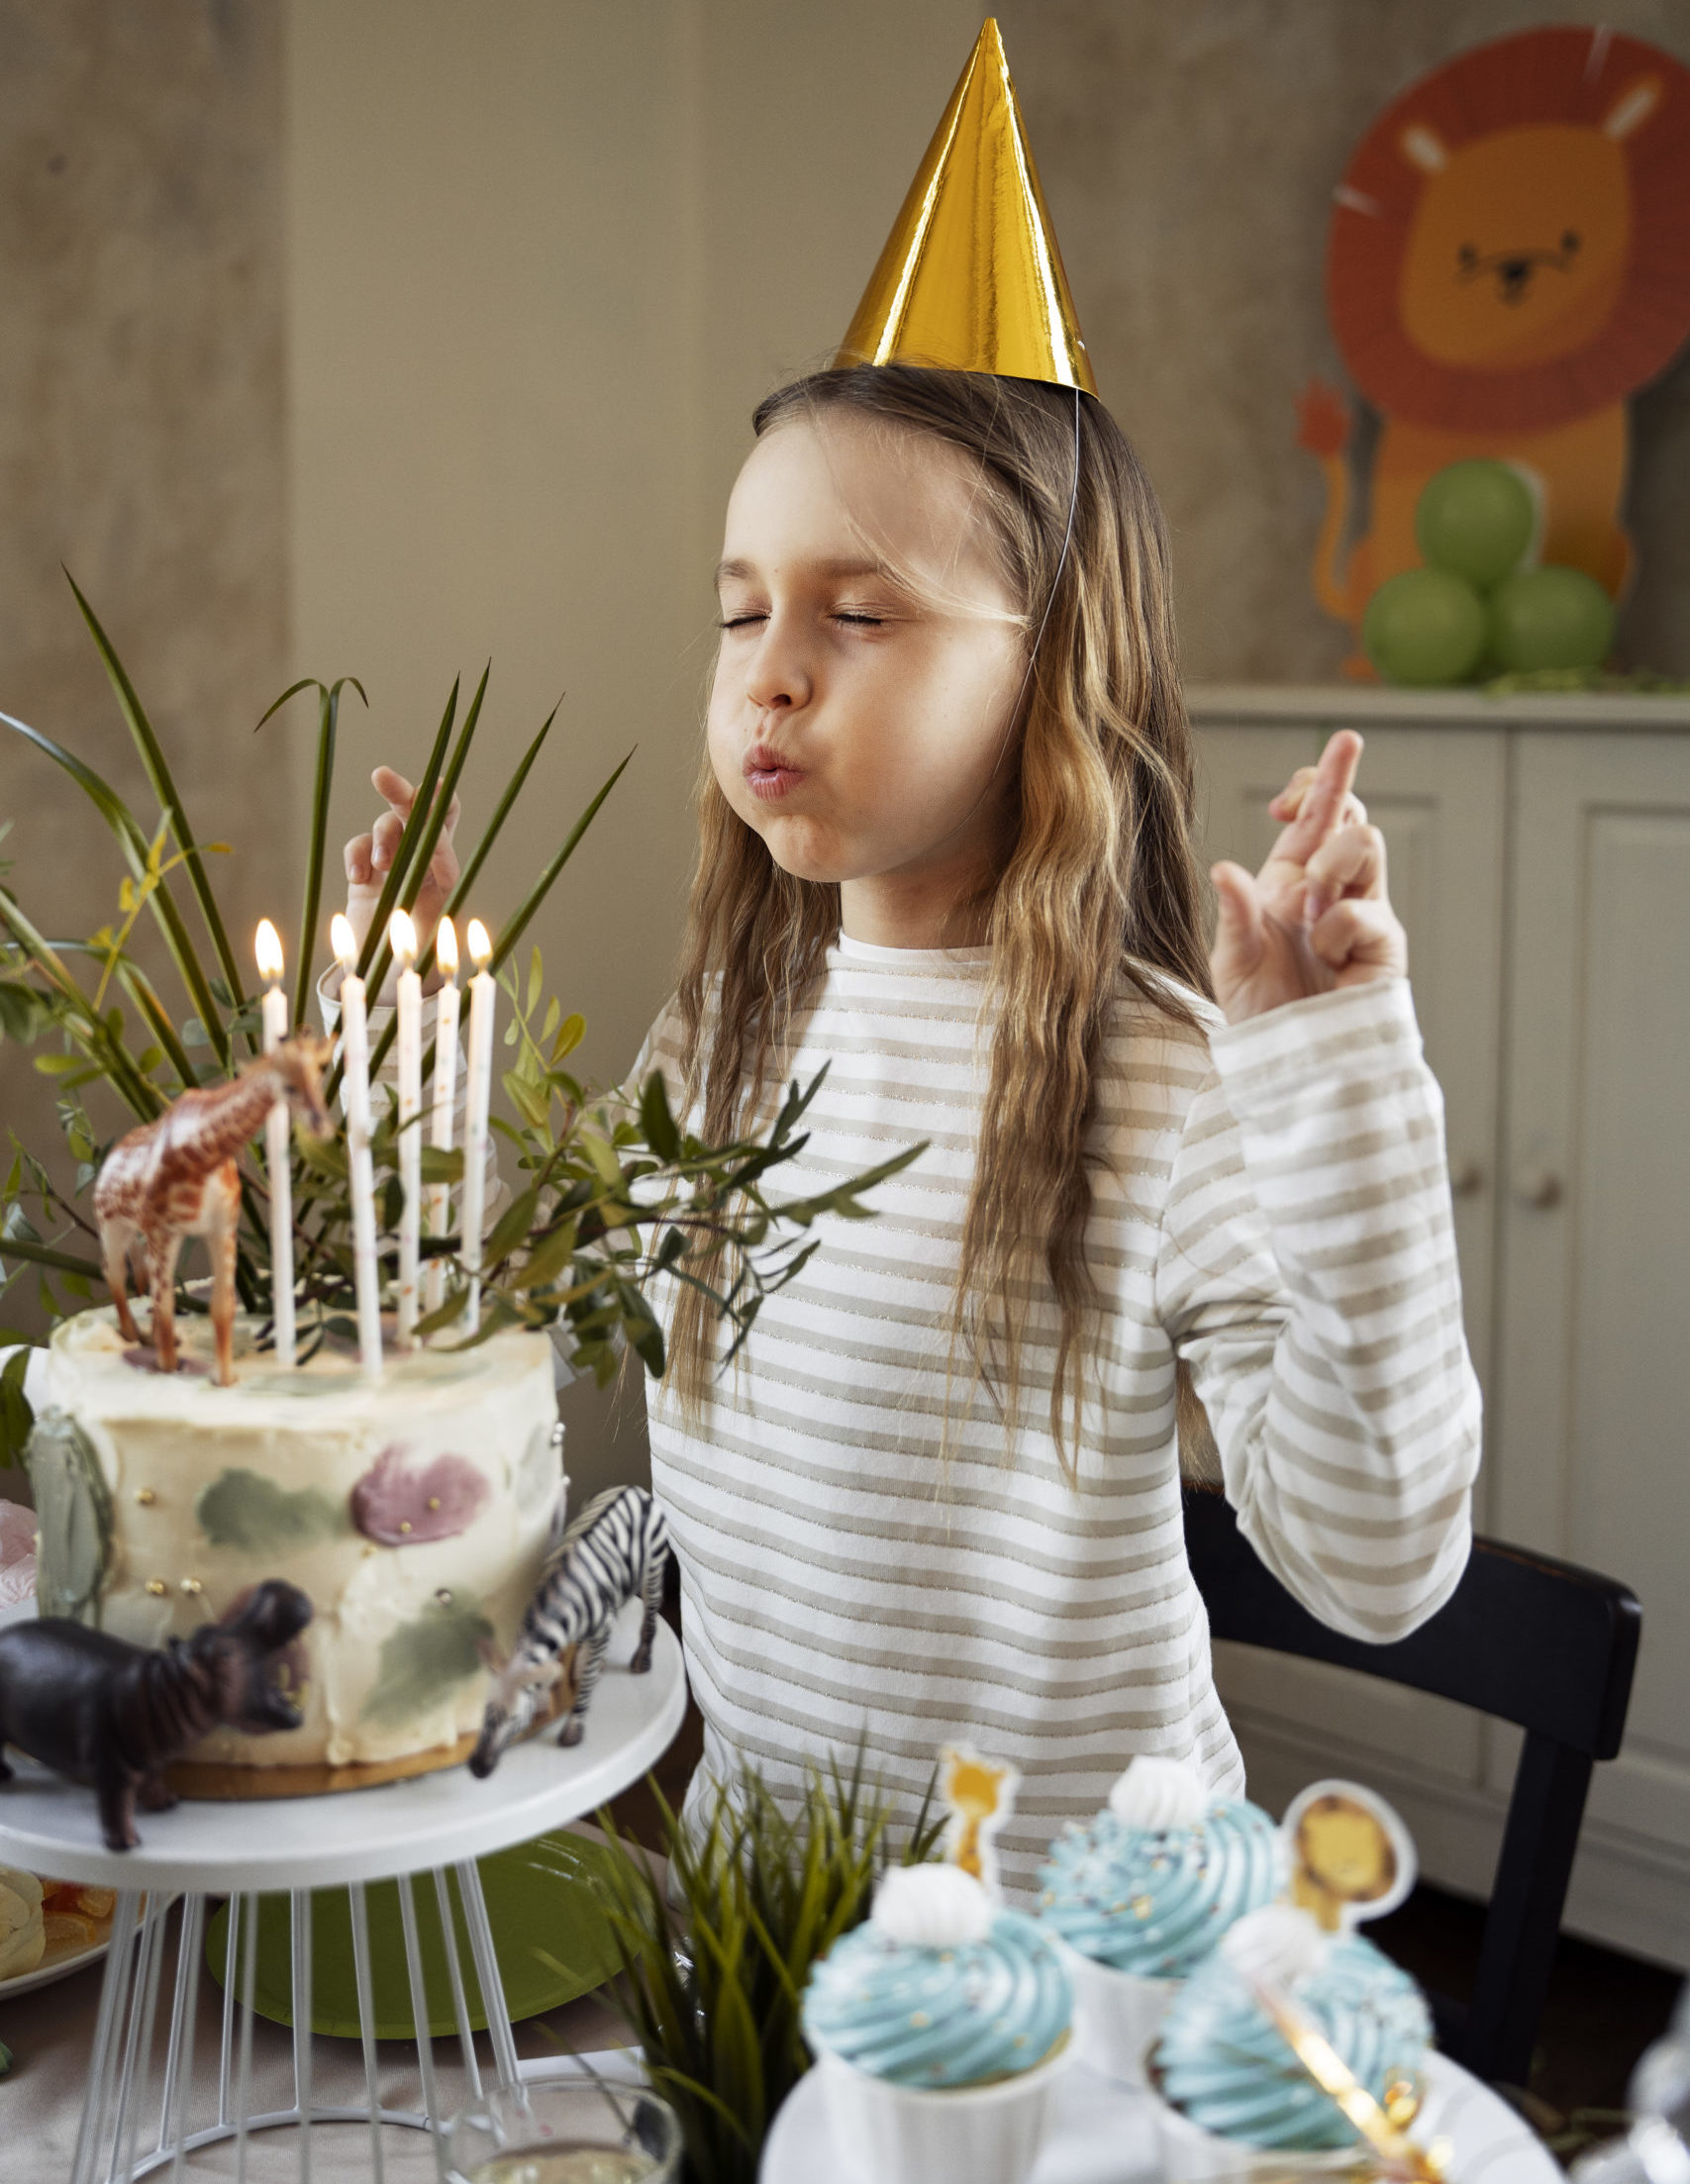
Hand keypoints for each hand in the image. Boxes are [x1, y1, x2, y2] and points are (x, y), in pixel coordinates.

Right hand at [342, 765, 461, 967]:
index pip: (447, 819)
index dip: (440, 798)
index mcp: (448, 863)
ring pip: (384, 826)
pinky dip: (356, 856)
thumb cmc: (425, 953)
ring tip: (382, 867)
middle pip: (415, 810)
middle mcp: (422, 855)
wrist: (391, 979)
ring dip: (382, 838)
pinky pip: (358, 847)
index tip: (432, 787)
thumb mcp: (440, 917)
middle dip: (401, 791)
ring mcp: (392, 861)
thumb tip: (436, 847)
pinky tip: (359, 877)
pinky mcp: (366, 872)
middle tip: (381, 775)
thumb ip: (439, 882)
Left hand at [1209, 730, 1406, 1024]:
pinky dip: (1335, 928)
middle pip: (1352, 811)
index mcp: (1293, 881)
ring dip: (1329, 865)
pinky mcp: (1384, 942)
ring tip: (1308, 911)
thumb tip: (1225, 869)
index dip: (1316, 783)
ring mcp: (1364, 911)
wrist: (1294, 1063)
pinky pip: (1364, 909)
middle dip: (1336, 788)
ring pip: (1367, 843)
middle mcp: (1332, 888)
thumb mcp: (1233, 961)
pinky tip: (1328, 957)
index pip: (1317, 812)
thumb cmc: (1263, 1012)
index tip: (1283, 799)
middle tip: (1293, 820)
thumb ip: (1235, 913)